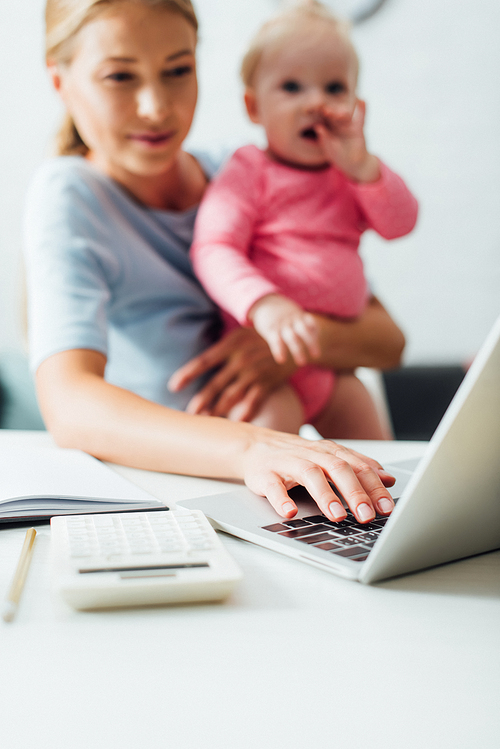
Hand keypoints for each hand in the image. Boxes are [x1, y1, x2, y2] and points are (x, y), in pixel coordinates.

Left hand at [168, 327, 295, 420]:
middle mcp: (241, 358)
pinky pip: (253, 402)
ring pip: (231, 396)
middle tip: (187, 413)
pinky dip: (244, 415)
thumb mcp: (240, 335)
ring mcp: (255, 372)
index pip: (204, 361)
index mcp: (231, 344)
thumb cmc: (260, 337)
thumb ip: (222, 349)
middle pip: (215, 383)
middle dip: (200, 401)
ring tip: (204, 420)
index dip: (187, 374)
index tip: (173, 387)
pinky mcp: (268, 382)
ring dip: (217, 411)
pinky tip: (234, 425)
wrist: (295, 338)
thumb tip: (200, 366)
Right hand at [241, 429, 395, 522]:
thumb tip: (389, 480)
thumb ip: (359, 468)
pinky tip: (290, 512)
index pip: (358, 467)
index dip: (374, 487)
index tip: (387, 508)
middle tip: (367, 515)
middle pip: (338, 469)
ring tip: (337, 516)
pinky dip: (282, 499)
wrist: (255, 446)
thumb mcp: (330, 459)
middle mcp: (312, 454)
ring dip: (325, 495)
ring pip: (310, 474)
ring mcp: (288, 463)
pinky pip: (274, 486)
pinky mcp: (265, 474)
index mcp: (330, 452)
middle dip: (355, 492)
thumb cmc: (296, 457)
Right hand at [248, 294, 320, 365]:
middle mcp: (291, 320)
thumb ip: (305, 323)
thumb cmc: (282, 313)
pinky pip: (275, 341)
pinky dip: (278, 350)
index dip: (315, 331)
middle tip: (316, 356)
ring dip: (297, 350)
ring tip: (302, 363)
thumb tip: (315, 335)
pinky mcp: (270, 329)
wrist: (262, 302)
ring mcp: (280, 324)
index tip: (318, 341)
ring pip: (291, 337)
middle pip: (303, 330)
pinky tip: (281, 360)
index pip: (310, 322)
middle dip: (311, 343)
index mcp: (298, 316)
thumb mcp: (294, 314)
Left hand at [315, 99, 380, 182]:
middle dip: (329, 112)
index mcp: (326, 129)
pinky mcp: (358, 128)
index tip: (312, 111)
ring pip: (345, 116)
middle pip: (333, 116)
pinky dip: (362, 109)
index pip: (321, 120)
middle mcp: (336, 125)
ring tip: (341, 113)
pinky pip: (360, 117)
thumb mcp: (331, 150)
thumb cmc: (339, 158)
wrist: (354, 164)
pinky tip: (362, 100)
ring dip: (342, 113)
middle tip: (326, 111)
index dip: (317, 115)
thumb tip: (318, 126)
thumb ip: (325, 139)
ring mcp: (347, 125)